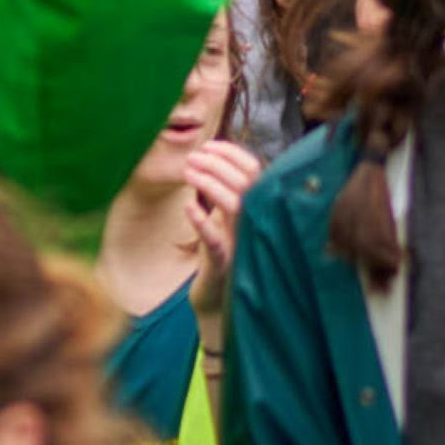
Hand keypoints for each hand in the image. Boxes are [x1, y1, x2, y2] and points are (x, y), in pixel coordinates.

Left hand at [185, 140, 261, 321]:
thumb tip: (209, 157)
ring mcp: (241, 244)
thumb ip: (224, 189)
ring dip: (209, 183)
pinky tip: (188, 206)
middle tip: (193, 157)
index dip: (231, 153)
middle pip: (245, 182)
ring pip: (234, 205)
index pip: (254, 169)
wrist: (219, 299)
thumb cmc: (221, 250)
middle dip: (217, 163)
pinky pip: (215, 241)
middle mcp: (254, 223)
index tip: (208, 145)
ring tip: (188, 172)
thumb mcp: (225, 217)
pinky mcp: (224, 265)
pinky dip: (201, 221)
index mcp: (256, 207)